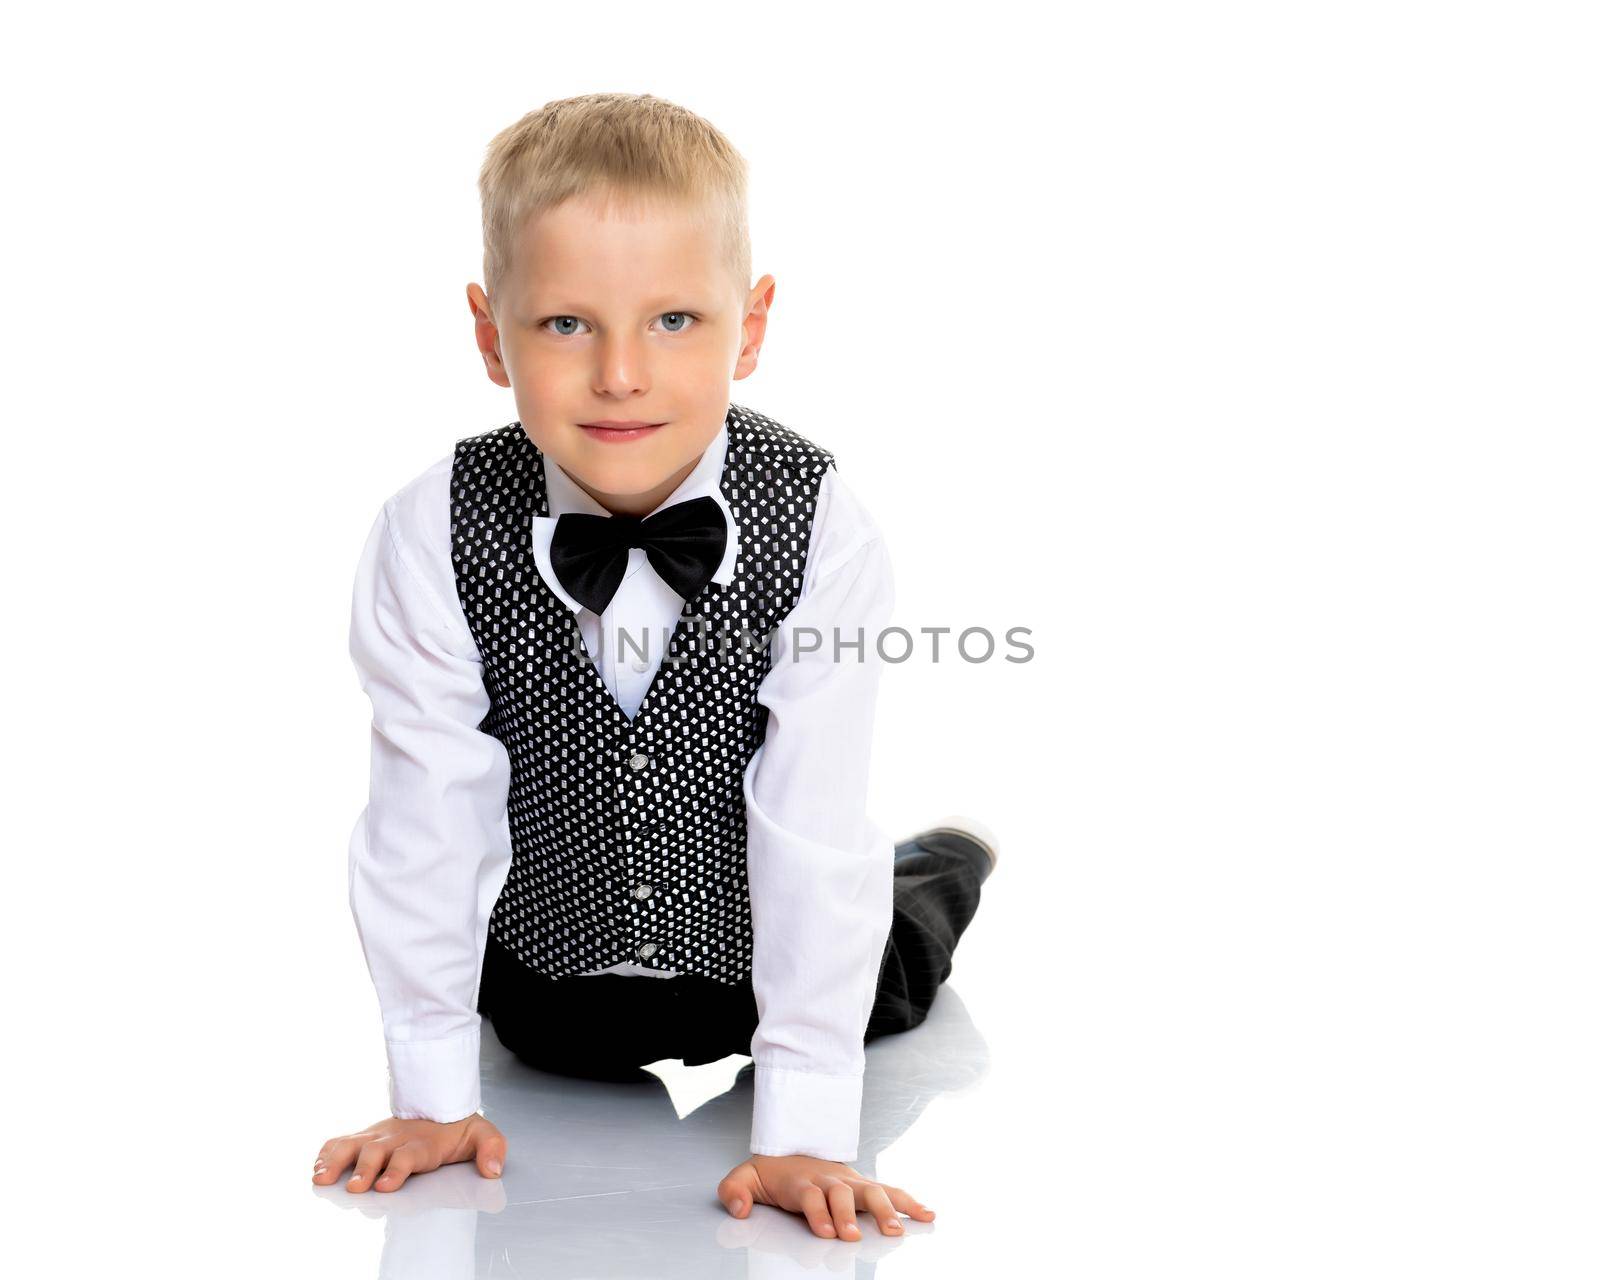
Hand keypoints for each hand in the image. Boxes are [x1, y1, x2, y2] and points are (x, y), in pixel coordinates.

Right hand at [312, 1113, 506, 1192]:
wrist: (442, 1101)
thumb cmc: (458, 1127)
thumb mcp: (484, 1134)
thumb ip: (492, 1150)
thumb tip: (493, 1170)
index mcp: (423, 1142)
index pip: (409, 1156)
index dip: (396, 1170)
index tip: (385, 1185)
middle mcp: (397, 1138)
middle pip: (376, 1152)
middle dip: (364, 1170)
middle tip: (355, 1188)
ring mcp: (379, 1136)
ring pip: (353, 1145)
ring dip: (337, 1162)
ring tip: (321, 1178)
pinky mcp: (366, 1136)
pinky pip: (342, 1141)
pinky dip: (327, 1153)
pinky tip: (317, 1166)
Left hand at [717, 1154, 934, 1239]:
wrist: (791, 1147)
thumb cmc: (771, 1172)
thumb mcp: (743, 1177)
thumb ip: (734, 1191)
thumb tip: (739, 1209)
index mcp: (802, 1180)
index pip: (811, 1195)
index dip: (818, 1212)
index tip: (824, 1232)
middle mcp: (830, 1180)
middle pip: (843, 1193)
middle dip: (850, 1214)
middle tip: (852, 1236)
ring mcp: (849, 1182)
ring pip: (871, 1191)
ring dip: (885, 1210)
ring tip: (896, 1231)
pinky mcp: (863, 1187)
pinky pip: (890, 1191)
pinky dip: (909, 1202)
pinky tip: (926, 1214)